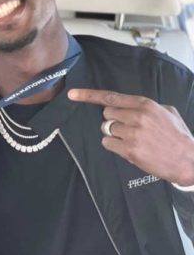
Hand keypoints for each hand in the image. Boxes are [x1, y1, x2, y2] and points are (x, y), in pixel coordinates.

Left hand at [68, 88, 193, 184]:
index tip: (73, 94)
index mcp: (146, 105)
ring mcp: (132, 134)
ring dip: (116, 135)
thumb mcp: (166, 112)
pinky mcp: (129, 150)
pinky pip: (108, 143)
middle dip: (113, 120)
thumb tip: (128, 106)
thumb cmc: (178, 136)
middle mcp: (137, 117)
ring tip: (134, 140)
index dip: (89, 95)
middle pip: (107, 114)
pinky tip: (129, 149)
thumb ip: (146, 107)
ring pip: (107, 129)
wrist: (188, 160)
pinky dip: (114, 146)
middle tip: (128, 128)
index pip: (111, 97)